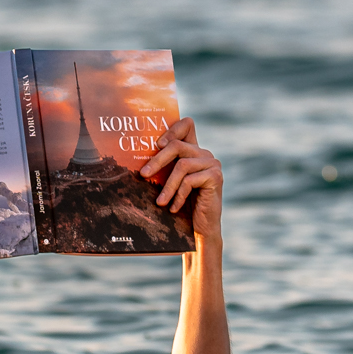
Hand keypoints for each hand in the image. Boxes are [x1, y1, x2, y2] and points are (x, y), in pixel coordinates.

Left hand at [138, 118, 222, 242]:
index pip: (187, 124)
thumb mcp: (170, 182)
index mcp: (194, 151)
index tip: (157, 144)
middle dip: (157, 160)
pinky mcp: (215, 177)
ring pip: (182, 165)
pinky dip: (178, 195)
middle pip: (177, 145)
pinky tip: (173, 208)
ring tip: (159, 202)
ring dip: (167, 186)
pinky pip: (190, 180)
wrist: (201, 229)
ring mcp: (212, 164)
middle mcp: (205, 154)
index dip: (172, 128)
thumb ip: (164, 167)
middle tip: (143, 175)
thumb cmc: (182, 205)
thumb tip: (137, 158)